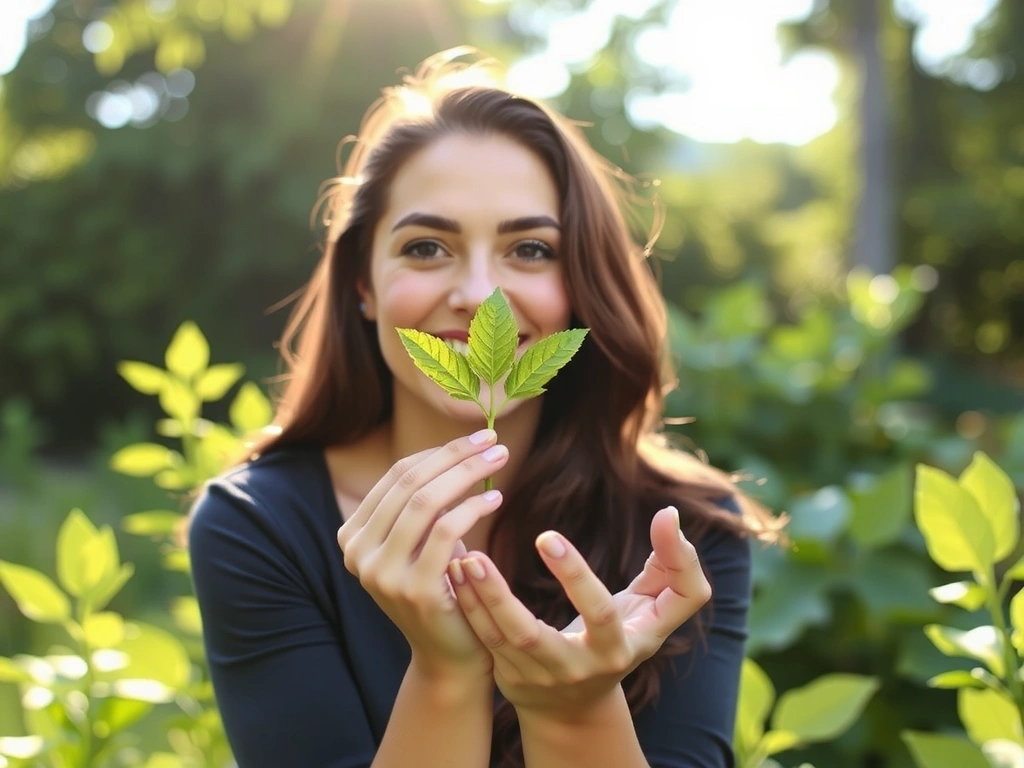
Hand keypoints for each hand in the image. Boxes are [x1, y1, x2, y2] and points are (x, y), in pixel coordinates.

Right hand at [336, 429, 508, 680]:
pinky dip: (473, 507)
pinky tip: (496, 498)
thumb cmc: (443, 586)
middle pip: (410, 481)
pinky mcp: (412, 589)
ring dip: (468, 473)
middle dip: (456, 455)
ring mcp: (381, 573)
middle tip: (493, 440)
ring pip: (425, 500)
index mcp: (353, 535)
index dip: (439, 450)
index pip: (397, 474)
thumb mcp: (422, 540)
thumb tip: (460, 446)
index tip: (476, 437)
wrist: (450, 653)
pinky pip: (445, 530)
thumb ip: (423, 500)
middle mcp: (357, 552)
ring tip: (499, 460)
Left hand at [446, 506, 710, 718]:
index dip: (575, 576)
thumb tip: (669, 512)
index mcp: (618, 648)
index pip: (599, 614)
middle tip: (477, 555)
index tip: (545, 535)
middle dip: (502, 598)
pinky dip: (468, 607)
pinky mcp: (510, 678)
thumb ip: (678, 566)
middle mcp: (576, 669)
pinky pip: (484, 641)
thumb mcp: (661, 611)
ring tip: (462, 559)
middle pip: (533, 637)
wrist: (583, 705)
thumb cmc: (627, 636)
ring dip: (475, 599)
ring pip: (499, 641)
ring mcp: (539, 677)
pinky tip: (457, 572)